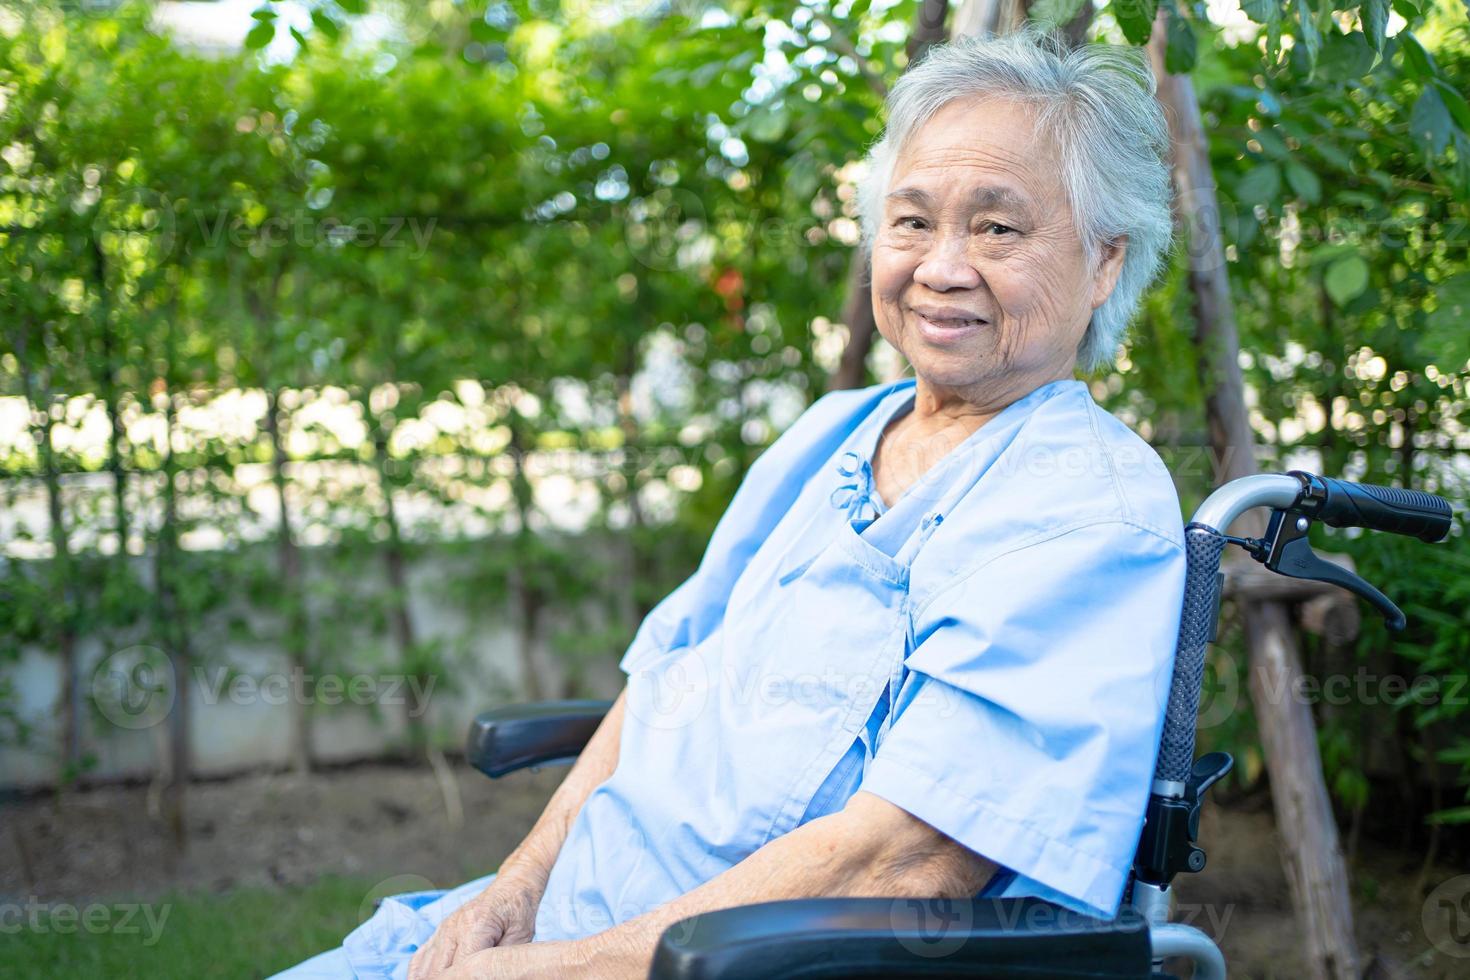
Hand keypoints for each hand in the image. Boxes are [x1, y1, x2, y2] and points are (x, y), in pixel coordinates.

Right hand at [407, 875, 540, 979]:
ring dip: (430, 979)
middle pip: (439, 971)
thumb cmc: (518, 912)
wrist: (510, 888)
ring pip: (425, 967)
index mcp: (475, 926)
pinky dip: (419, 973)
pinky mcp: (439, 933)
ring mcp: (443, 929)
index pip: (461, 968)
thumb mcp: (521, 937)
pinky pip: (420, 958)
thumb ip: (503, 960)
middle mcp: (453, 927)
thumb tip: (491, 975)